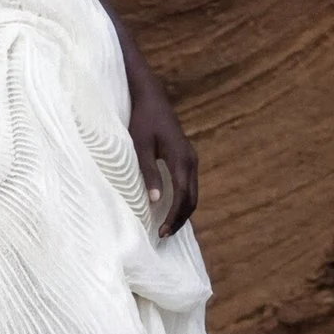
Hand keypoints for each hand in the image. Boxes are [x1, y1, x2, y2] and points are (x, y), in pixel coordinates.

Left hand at [129, 77, 199, 236]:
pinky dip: (183, 200)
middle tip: (164, 235)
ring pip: (193, 193)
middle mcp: (191, 160)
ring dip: (182, 212)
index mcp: (181, 158)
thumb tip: (156, 202)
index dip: (173, 217)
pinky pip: (189, 185)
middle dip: (180, 219)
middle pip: (192, 198)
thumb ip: (148, 173)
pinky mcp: (187, 158)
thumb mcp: (140, 147)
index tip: (162, 232)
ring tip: (166, 227)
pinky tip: (170, 209)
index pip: (182, 196)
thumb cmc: (142, 120)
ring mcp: (191, 158)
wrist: (151, 98)